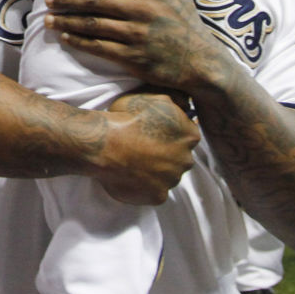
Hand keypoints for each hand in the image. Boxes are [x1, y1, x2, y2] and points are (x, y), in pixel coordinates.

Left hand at [44, 0, 233, 98]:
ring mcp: (137, 35)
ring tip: (49, 18)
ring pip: (93, 25)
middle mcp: (143, 11)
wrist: (201, 63)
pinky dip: (79, 41)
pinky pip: (99, 47)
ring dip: (67, 21)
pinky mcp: (133, 58)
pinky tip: (66, 36)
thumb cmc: (186, 22)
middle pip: (96, 1)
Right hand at [93, 90, 201, 205]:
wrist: (105, 143)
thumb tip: (186, 104)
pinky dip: (145, 185)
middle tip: (144, 147)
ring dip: (156, 170)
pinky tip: (131, 174)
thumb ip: (176, 100)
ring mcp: (172, 180)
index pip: (187, 135)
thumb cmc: (127, 117)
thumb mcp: (154, 97)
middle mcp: (186, 159)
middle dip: (166, 154)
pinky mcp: (158, 196)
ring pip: (168, 175)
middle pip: (180, 158)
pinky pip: (155, 191)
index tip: (154, 132)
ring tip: (134, 160)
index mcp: (190, 135)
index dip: (170, 133)